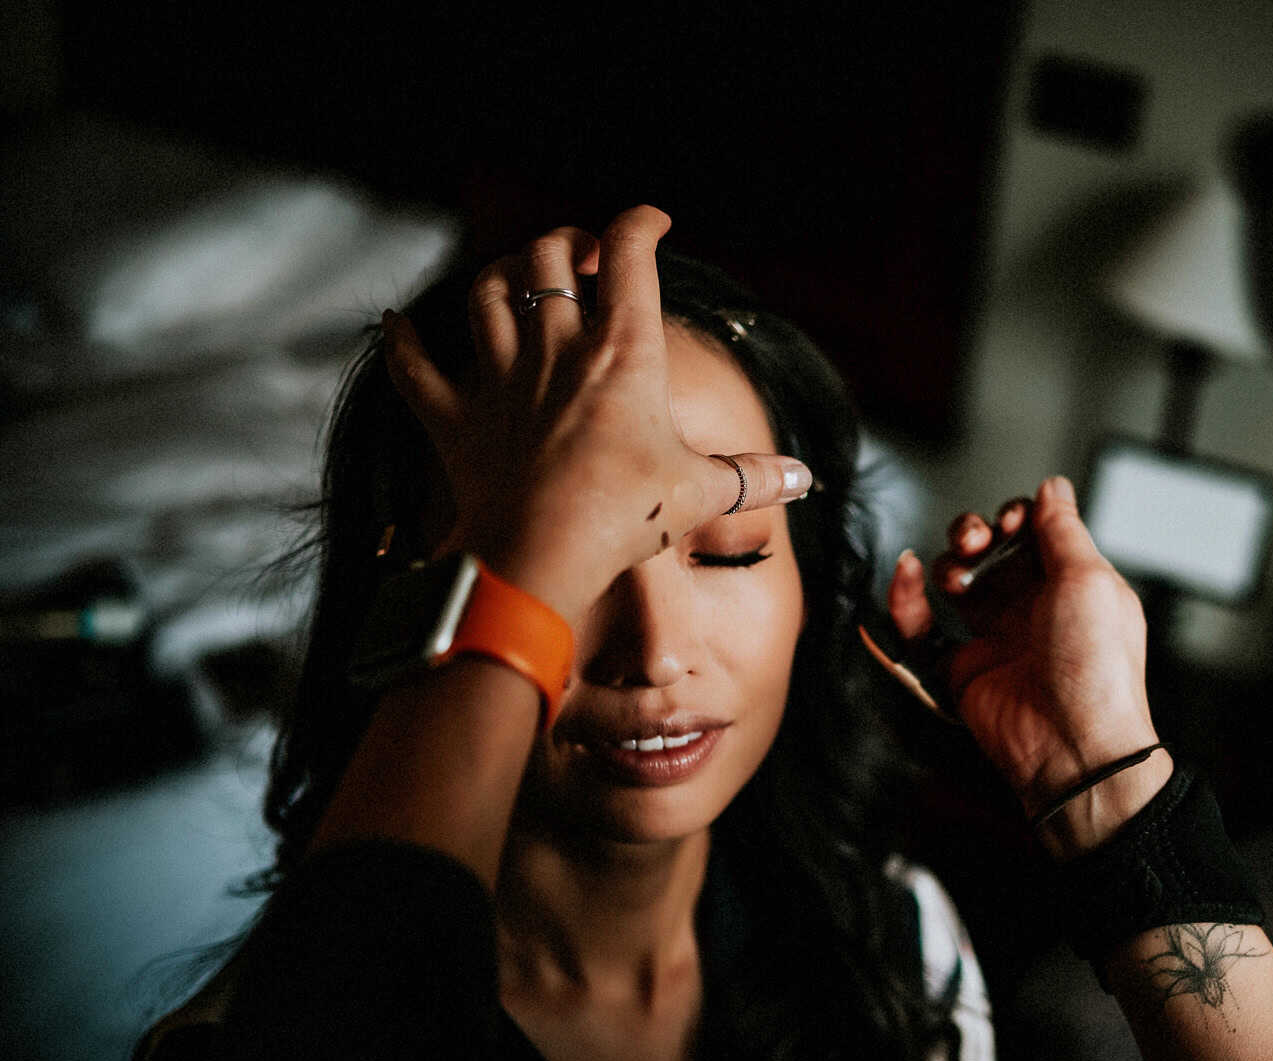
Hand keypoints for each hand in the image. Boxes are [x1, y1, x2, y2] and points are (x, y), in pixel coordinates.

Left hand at [381, 206, 809, 621]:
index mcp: (622, 352)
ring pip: (486, 292)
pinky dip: (404, 343)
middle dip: (565, 241)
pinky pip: (414, 368)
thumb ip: (750, 477)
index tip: (652, 222)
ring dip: (501, 274)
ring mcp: (499, 378)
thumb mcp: (700, 493)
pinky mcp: (456, 418)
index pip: (629, 256)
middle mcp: (555, 348)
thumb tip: (804, 478)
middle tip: (583, 257)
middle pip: (547, 256)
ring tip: (518, 278)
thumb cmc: (626, 518)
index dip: (640, 224)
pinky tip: (401, 325)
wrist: (540, 558)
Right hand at [887, 476, 1171, 853]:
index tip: (1009, 521)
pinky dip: (906, 599)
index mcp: (1073, 586)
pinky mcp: (963, 669)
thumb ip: (1064, 529)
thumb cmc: (1095, 668)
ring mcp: (999, 638)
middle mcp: (1036, 609)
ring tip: (954, 573)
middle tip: (974, 539)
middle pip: (992, 552)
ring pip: (957, 582)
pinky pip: (924, 628)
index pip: (1036, 533)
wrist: (1073, 745)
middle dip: (976, 534)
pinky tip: (905, 575)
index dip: (1017, 517)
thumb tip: (1053, 488)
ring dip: (947, 563)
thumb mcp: (1090, 579)